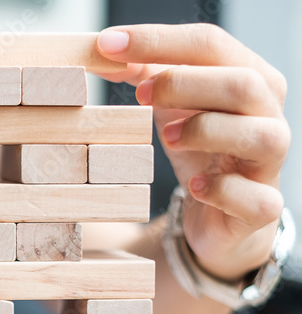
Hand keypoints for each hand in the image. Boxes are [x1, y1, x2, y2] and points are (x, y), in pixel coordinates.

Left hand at [97, 23, 289, 281]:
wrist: (218, 213)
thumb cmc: (198, 149)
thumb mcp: (169, 106)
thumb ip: (144, 75)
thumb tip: (102, 52)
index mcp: (247, 77)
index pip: (210, 44)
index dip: (158, 41)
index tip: (106, 45)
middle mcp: (267, 115)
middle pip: (242, 84)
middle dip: (185, 83)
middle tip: (139, 94)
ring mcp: (269, 162)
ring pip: (262, 136)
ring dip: (207, 132)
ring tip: (167, 138)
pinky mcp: (261, 206)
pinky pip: (256, 199)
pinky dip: (222, 191)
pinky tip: (194, 187)